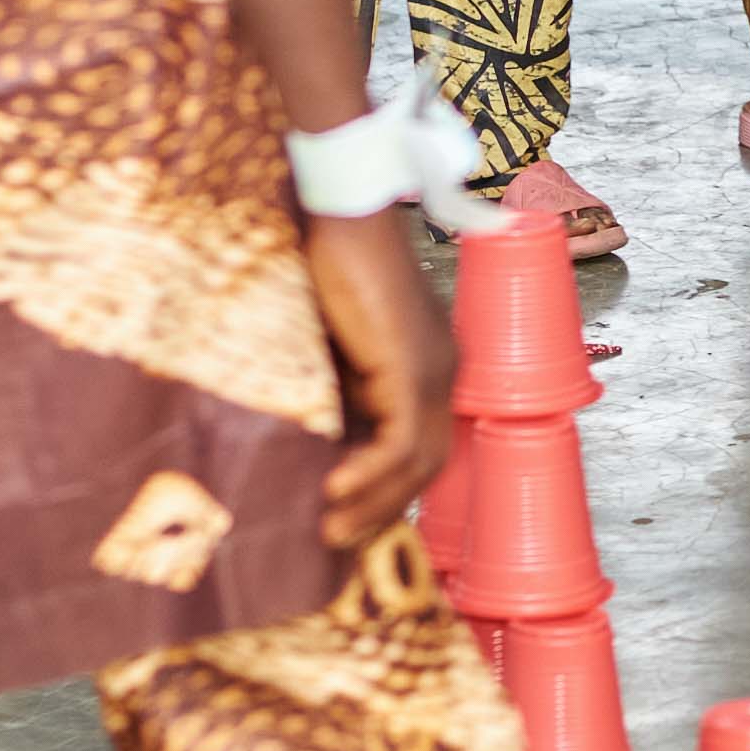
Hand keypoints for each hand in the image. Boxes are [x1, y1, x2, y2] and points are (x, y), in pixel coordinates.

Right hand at [301, 207, 454, 547]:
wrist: (335, 209)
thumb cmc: (324, 263)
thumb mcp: (326, 344)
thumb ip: (330, 390)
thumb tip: (306, 444)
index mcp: (426, 365)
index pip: (419, 447)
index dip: (387, 491)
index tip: (346, 521)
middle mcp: (443, 370)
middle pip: (426, 463)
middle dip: (381, 509)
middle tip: (335, 542)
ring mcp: (434, 367)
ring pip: (417, 460)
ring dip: (373, 503)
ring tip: (328, 531)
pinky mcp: (412, 363)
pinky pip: (402, 437)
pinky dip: (371, 472)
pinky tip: (332, 490)